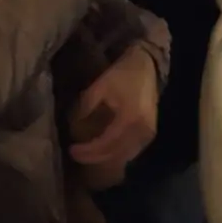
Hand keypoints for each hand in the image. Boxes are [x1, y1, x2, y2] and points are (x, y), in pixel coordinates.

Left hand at [69, 45, 160, 172]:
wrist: (148, 65)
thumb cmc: (124, 74)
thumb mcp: (100, 86)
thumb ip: (86, 106)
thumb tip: (74, 125)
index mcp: (130, 118)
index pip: (106, 143)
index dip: (88, 150)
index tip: (71, 149)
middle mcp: (141, 130)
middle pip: (115, 154)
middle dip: (93, 157)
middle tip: (76, 154)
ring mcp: (148, 134)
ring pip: (124, 155)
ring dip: (105, 157)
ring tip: (88, 153)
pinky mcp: (150, 133)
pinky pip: (132, 151)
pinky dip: (116, 153)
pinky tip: (104, 150)